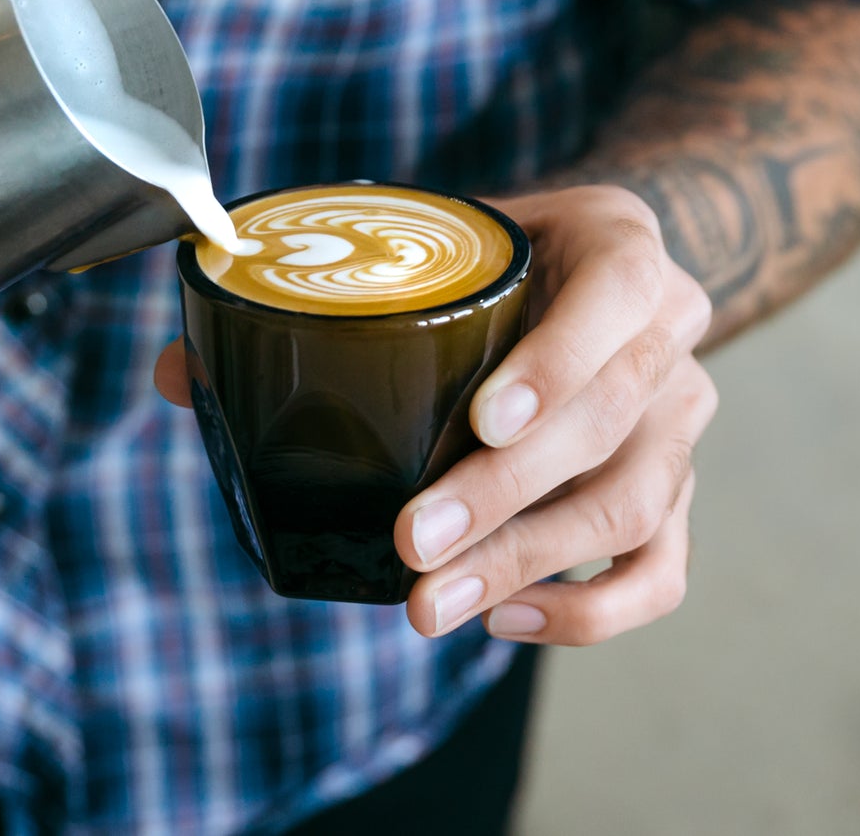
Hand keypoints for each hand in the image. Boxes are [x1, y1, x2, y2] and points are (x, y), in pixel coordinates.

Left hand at [150, 184, 715, 642]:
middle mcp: (672, 335)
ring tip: (430, 604)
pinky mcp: (678, 494)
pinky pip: (661, 570)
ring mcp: (685, 422)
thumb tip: (175, 372)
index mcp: (621, 246)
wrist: (593, 273)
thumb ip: (322, 292)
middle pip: (613, 424)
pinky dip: (589, 610)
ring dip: (526, 563)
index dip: (556, 363)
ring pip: (632, 506)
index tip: (483, 419)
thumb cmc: (498, 255)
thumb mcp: (435, 239)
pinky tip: (505, 620)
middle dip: (506, 494)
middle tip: (413, 542)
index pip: (617, 294)